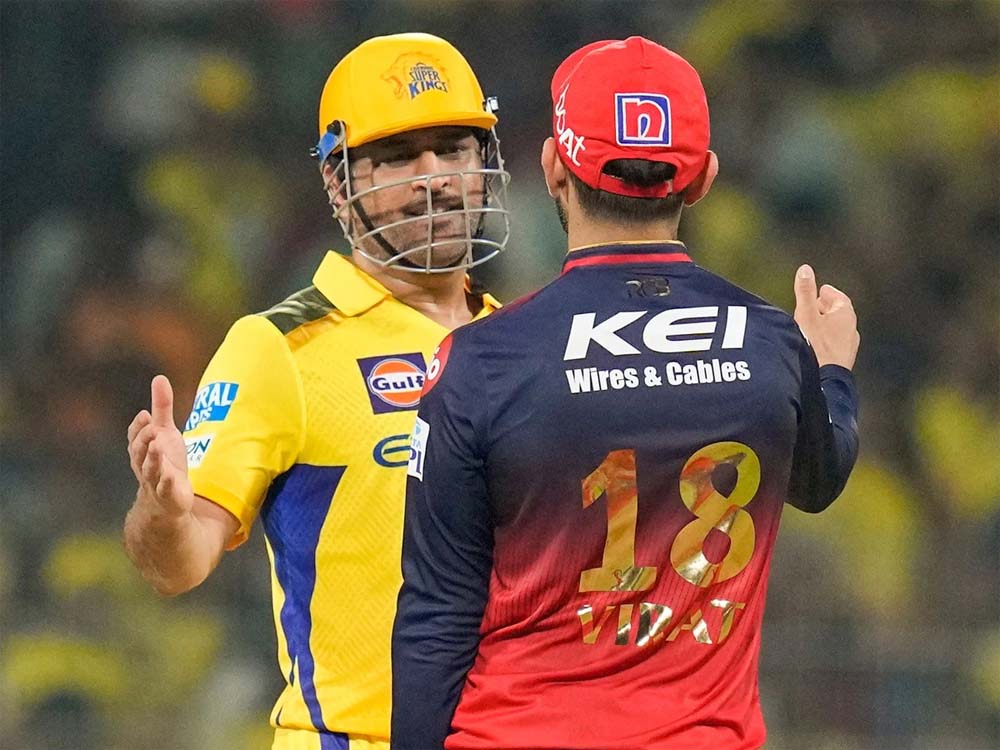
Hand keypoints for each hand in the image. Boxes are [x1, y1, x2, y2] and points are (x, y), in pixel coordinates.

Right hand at [127, 375, 193, 517]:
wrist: (167, 500)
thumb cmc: (165, 461)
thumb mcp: (166, 432)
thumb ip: (163, 407)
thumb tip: (159, 377)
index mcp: (142, 448)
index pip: (136, 436)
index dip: (139, 427)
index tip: (146, 415)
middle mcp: (145, 464)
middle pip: (139, 452)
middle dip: (143, 439)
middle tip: (151, 427)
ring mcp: (155, 481)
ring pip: (150, 470)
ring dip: (152, 458)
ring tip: (156, 445)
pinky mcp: (167, 494)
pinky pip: (165, 489)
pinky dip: (167, 482)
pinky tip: (172, 475)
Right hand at [793, 265, 859, 369]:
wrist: (823, 378)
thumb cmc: (815, 344)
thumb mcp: (806, 313)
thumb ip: (805, 291)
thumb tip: (805, 269)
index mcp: (846, 314)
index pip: (838, 298)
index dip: (828, 293)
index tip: (821, 291)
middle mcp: (851, 329)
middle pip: (838, 314)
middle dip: (826, 308)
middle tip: (814, 305)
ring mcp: (849, 346)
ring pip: (837, 330)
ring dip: (825, 325)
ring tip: (811, 325)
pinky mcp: (842, 360)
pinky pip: (834, 343)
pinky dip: (825, 339)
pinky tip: (814, 344)